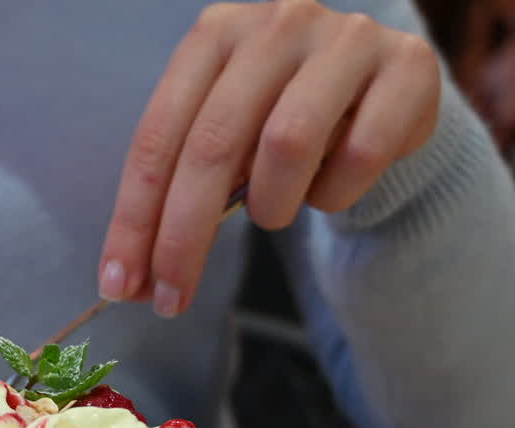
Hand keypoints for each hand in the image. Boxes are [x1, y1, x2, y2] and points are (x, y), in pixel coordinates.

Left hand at [98, 0, 440, 316]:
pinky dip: (336, 193)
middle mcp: (276, 24)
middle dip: (183, 237)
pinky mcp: (407, 66)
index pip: (156, 138)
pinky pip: (361, 153)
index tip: (121, 284)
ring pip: (286, 145)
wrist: (383, 94)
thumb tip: (130, 278)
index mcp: (214, 35)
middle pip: (211, 146)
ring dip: (272, 205)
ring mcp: (345, 39)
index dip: (134, 219)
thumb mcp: (225, 139)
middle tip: (172, 300)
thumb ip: (176, 191)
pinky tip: (329, 188)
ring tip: (275, 213)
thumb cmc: (282, 122)